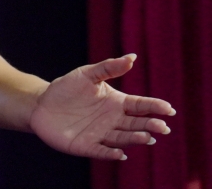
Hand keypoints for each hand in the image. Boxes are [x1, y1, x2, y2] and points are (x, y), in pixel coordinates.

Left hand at [28, 54, 174, 160]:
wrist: (42, 104)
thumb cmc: (67, 88)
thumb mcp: (88, 74)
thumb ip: (109, 67)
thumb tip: (132, 57)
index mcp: (117, 103)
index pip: (140, 106)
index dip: (155, 107)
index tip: (169, 109)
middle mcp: (113, 121)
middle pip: (136, 124)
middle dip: (150, 126)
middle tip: (162, 127)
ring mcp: (101, 134)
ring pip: (123, 138)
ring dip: (135, 139)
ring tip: (146, 137)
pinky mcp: (87, 146)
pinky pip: (102, 151)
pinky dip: (111, 153)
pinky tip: (120, 154)